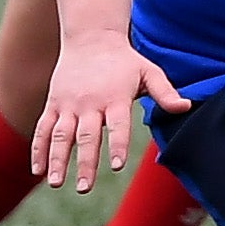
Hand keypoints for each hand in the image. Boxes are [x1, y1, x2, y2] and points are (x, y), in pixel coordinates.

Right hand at [29, 37, 188, 194]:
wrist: (91, 38)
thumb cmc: (125, 61)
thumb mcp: (149, 72)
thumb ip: (165, 92)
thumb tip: (186, 107)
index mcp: (115, 98)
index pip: (118, 125)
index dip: (118, 144)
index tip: (117, 165)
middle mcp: (90, 103)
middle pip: (87, 136)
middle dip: (85, 163)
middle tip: (84, 188)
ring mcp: (68, 105)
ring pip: (61, 136)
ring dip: (57, 160)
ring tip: (55, 183)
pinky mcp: (53, 104)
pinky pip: (43, 129)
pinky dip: (39, 149)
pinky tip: (37, 170)